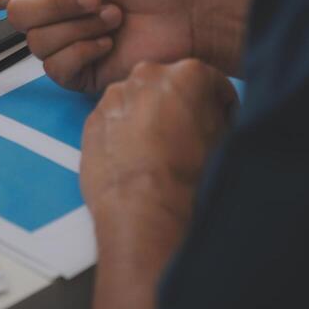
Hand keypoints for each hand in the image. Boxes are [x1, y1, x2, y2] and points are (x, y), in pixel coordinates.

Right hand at [0, 0, 199, 93]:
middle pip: (20, 15)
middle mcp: (54, 13)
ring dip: (81, 24)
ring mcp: (66, 44)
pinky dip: (86, 49)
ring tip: (113, 16)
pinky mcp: (79, 72)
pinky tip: (109, 41)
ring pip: (38, 41)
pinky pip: (59, 66)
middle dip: (60, 3)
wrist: (184, 12)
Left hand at [82, 60, 236, 308]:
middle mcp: (140, 83)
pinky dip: (118, 140)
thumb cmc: (186, 198)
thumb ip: (216, 120)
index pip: (202, 77)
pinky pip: (108, 126)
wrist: (144, 231)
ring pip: (131, 103)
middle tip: (184, 144)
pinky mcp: (86, 131)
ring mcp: (109, 106)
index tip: (211, 122)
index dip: (210, 105)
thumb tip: (217, 119)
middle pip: (162, 84)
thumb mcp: (221, 150)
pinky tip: (130, 168)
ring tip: (155, 161)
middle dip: (174, 110)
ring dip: (142, 123)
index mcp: (182, 80)